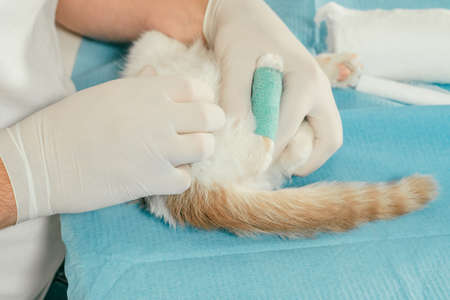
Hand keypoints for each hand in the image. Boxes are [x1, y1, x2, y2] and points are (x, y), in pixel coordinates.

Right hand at [0, 76, 224, 222]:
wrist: (45, 160)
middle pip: (211, 117)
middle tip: (198, 133)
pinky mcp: (153, 180)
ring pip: (205, 148)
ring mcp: (159, 149)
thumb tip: (155, 74)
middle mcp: (161, 116)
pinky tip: (161, 175)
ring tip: (180, 155)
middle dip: (210, 125)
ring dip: (197, 153)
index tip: (194, 110)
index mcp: (149, 90)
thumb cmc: (72, 121)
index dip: (202, 100)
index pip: (199, 89)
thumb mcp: (108, 92)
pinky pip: (185, 179)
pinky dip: (177, 179)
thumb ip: (140, 85)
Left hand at [203, 0, 341, 175]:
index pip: (289, 131)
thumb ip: (235, 101)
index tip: (246, 164)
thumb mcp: (235, 65)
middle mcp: (319, 90)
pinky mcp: (308, 97)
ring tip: (276, 160)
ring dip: (305, 154)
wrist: (245, 16)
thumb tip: (233, 139)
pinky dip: (301, 142)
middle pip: (328, 139)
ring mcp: (317, 94)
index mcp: (306, 81)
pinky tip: (275, 145)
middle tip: (273, 168)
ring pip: (326, 136)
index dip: (267, 151)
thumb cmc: (241, 36)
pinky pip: (315, 128)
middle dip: (303, 161)